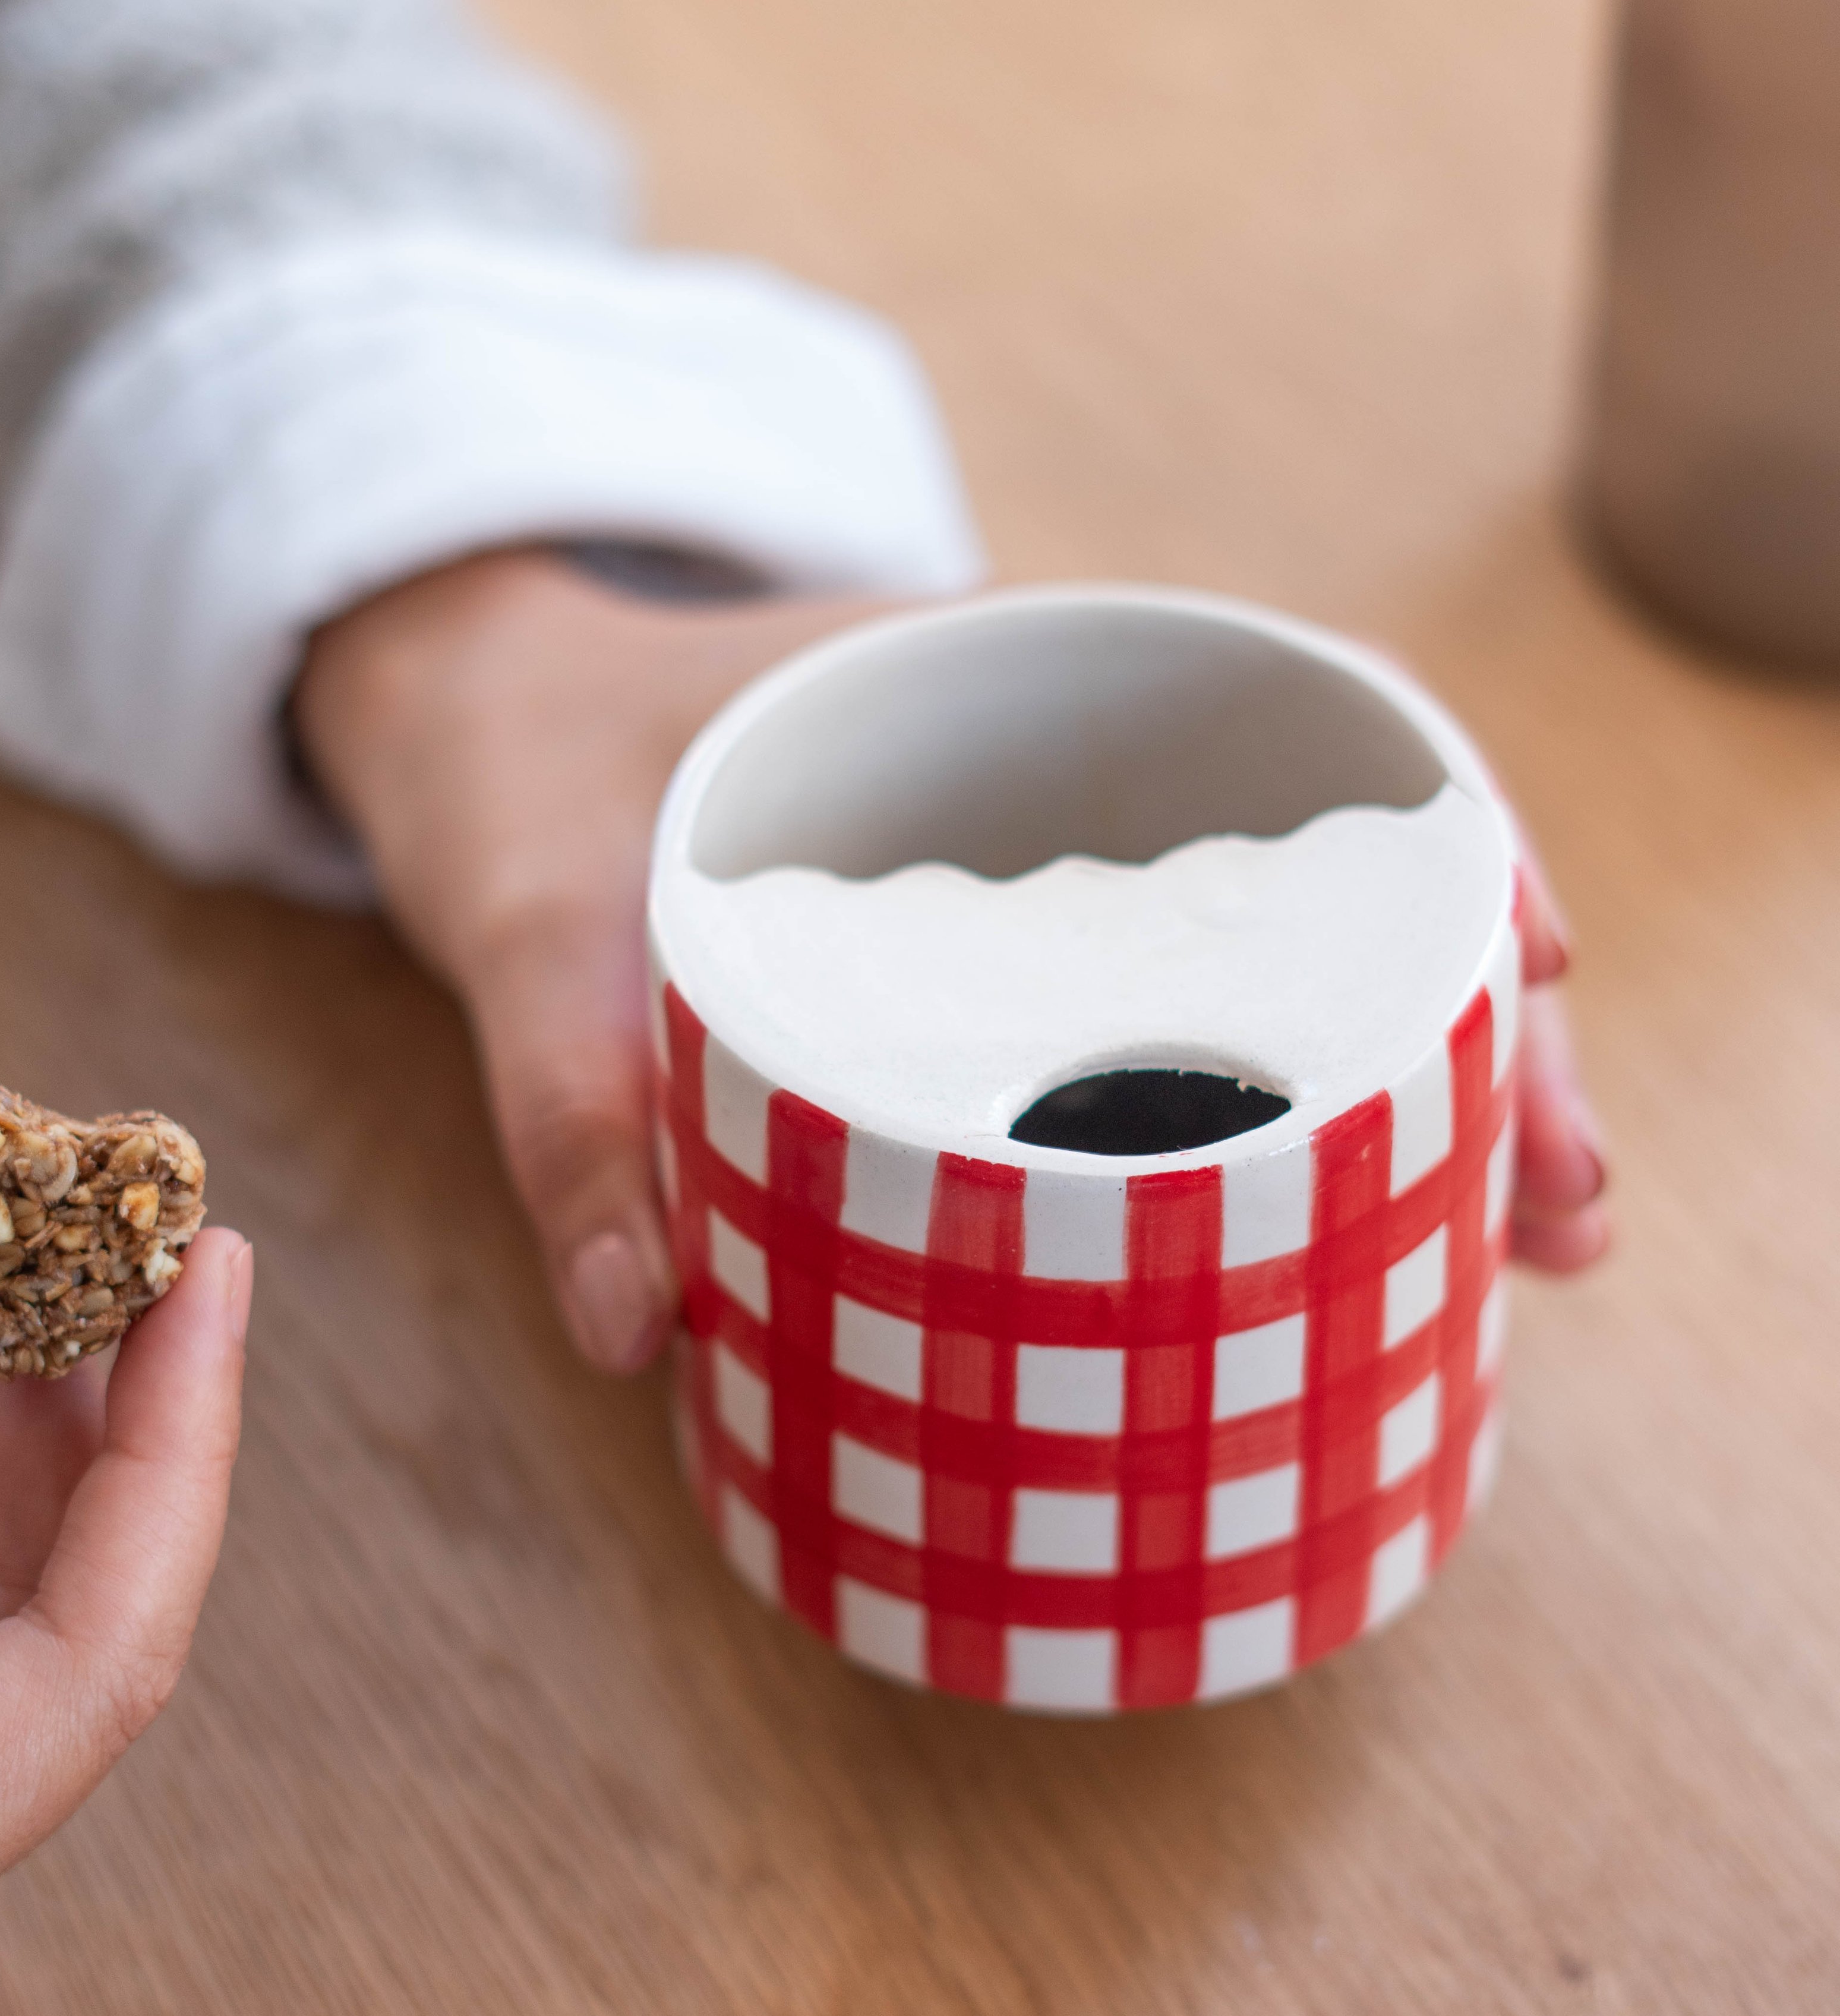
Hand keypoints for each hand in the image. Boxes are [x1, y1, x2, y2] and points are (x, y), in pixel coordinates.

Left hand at [297, 551, 1609, 1372]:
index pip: (1289, 723)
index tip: (1537, 963)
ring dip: (1398, 1102)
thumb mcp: (527, 914)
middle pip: (1331, 880)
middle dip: (1470, 1031)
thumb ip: (561, 1103)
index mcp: (983, 687)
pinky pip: (1161, 1042)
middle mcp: (1046, 779)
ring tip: (1513, 1255)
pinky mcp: (987, 981)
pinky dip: (1259, 1138)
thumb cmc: (513, 773)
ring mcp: (1032, 887)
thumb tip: (645, 1327)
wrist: (454, 722)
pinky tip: (1335, 1256)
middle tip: (1562, 1205)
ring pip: (1270, 974)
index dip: (1443, 840)